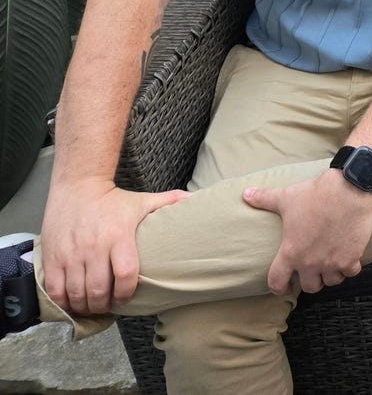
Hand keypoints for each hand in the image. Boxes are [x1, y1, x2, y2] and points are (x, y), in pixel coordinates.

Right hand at [40, 177, 189, 315]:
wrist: (77, 187)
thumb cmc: (113, 199)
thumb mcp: (143, 200)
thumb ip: (170, 202)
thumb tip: (197, 198)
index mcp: (119, 236)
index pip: (125, 274)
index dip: (127, 292)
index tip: (127, 297)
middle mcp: (93, 247)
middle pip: (98, 290)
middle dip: (105, 304)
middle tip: (109, 305)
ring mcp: (70, 254)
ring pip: (77, 293)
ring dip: (85, 306)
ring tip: (93, 305)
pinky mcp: (52, 258)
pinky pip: (55, 290)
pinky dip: (63, 302)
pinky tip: (72, 302)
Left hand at [242, 170, 371, 294]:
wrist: (348, 189)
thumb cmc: (315, 194)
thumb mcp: (286, 197)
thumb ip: (264, 199)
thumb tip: (245, 194)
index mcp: (291, 252)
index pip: (277, 282)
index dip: (279, 288)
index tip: (284, 288)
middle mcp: (310, 262)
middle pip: (310, 287)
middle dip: (311, 280)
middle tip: (313, 270)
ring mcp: (332, 262)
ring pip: (331, 281)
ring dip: (331, 274)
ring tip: (331, 263)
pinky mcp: (352, 257)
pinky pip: (351, 272)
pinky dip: (350, 266)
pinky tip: (349, 256)